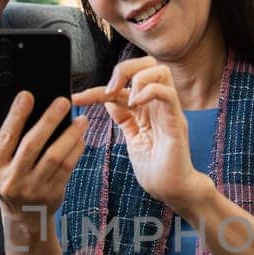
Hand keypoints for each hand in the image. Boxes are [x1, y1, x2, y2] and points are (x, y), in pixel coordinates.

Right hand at [0, 91, 85, 236]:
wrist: (24, 217)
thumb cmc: (6, 182)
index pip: (5, 137)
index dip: (16, 115)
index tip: (27, 96)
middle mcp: (11, 180)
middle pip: (32, 145)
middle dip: (48, 121)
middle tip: (62, 102)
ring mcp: (33, 189)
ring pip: (54, 157)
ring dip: (69, 135)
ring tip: (80, 120)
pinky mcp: (52, 194)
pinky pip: (67, 168)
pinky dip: (75, 150)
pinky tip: (80, 137)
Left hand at [73, 56, 210, 212]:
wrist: (172, 191)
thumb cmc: (155, 169)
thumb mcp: (132, 139)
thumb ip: (123, 118)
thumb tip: (109, 100)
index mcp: (147, 108)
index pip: (124, 83)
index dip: (97, 88)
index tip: (77, 99)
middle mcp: (159, 105)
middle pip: (148, 64)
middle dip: (125, 69)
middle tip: (110, 90)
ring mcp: (169, 111)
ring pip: (160, 71)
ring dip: (138, 79)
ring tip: (127, 99)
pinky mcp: (176, 121)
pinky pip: (167, 93)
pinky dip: (149, 92)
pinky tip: (136, 105)